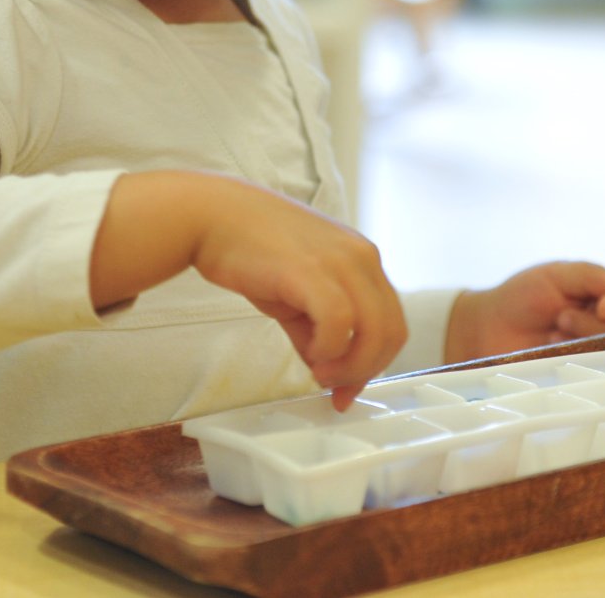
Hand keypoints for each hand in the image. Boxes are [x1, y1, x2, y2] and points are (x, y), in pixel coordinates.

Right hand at [91, 171, 406, 408]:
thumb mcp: (296, 289)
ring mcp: (339, 261)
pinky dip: (330, 349)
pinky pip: (340, 322)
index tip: (347, 387)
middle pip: (392, 331)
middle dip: (365, 370)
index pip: (391, 320)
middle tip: (334, 387)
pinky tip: (310, 354)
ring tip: (320, 373)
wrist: (213, 217)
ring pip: (375, 330)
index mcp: (362, 259)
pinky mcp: (310, 270)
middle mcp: (360, 257)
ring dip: (350, 366)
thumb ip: (316, 329)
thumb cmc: (250, 246)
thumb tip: (325, 369)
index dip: (375, 362)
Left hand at [444, 262, 604, 362]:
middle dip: (595, 323)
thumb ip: (590, 276)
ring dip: (584, 340)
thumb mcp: (555, 275)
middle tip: (561, 318)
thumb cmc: (522, 296)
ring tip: (554, 334)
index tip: (603, 306)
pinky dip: (578, 360)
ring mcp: (600, 349)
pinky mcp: (587, 373)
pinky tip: (554, 350)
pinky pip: (601, 373)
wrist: (489, 328)